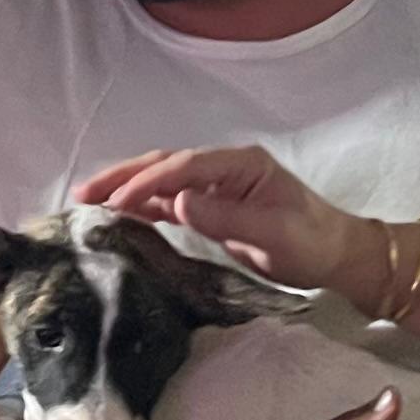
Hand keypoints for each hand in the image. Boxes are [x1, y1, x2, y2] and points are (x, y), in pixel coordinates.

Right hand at [74, 146, 388, 311]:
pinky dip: (142, 205)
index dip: (148, 182)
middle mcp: (224, 168)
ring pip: (162, 181)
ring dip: (126, 189)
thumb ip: (225, 216)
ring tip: (88, 201)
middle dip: (124, 176)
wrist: (335, 256)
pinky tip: (118, 214)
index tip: (117, 201)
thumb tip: (178, 202)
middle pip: (165, 165)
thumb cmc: (311, 243)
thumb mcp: (274, 233)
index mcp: (241, 164)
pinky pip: (170, 201)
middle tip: (83, 193)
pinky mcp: (212, 207)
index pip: (184, 166)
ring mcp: (216, 186)